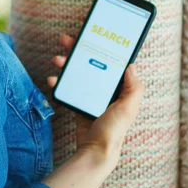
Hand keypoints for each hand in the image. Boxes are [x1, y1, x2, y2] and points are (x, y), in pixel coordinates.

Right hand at [47, 33, 145, 163]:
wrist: (95, 151)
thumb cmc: (114, 131)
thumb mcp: (128, 108)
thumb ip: (134, 87)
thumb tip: (131, 65)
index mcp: (119, 87)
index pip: (109, 61)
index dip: (100, 47)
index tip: (91, 36)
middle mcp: (105, 88)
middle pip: (90, 62)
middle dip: (78, 50)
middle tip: (67, 40)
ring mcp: (90, 94)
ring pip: (76, 72)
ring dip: (66, 63)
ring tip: (57, 60)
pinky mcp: (78, 102)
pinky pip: (67, 87)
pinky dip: (59, 82)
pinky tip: (53, 79)